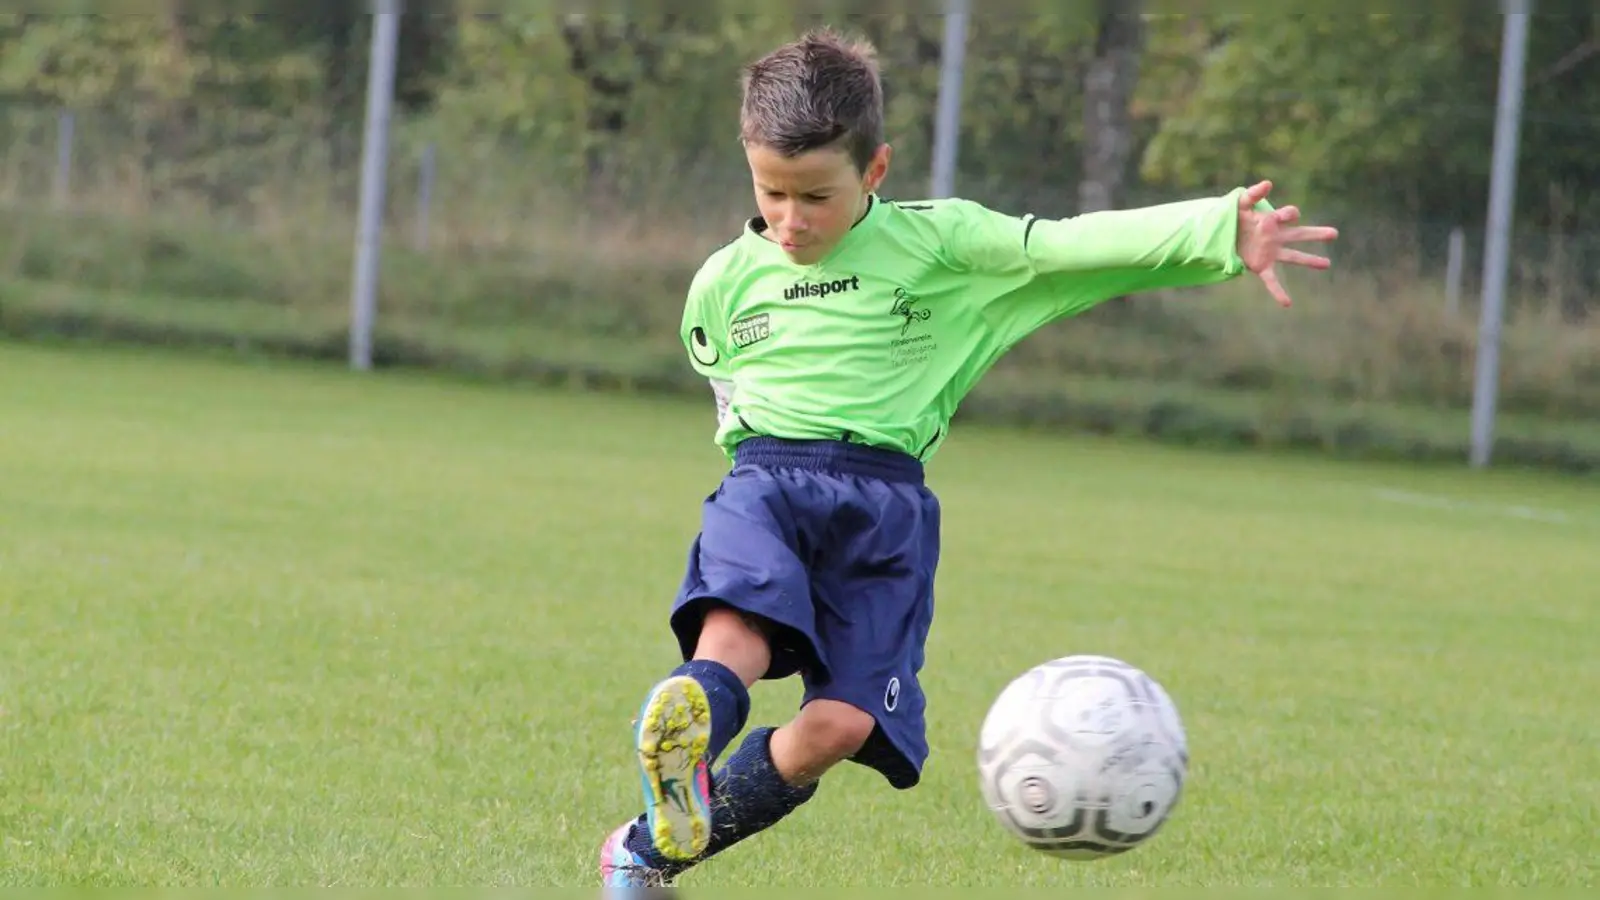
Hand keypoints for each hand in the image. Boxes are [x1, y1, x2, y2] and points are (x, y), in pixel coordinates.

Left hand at [1236, 180, 1338, 307]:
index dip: (1287, 215)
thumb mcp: (1240, 203)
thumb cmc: (1234, 217)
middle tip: (1334, 233)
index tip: (1278, 217)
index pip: (1289, 214)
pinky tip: (1287, 303)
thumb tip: (1269, 183)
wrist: (1221, 234)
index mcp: (1273, 221)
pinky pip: (1272, 280)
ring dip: (1310, 260)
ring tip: (1327, 264)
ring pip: (1294, 257)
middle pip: (1300, 234)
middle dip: (1316, 233)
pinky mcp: (1260, 266)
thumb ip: (1253, 193)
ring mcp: (1270, 253)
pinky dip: (1278, 292)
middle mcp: (1276, 237)